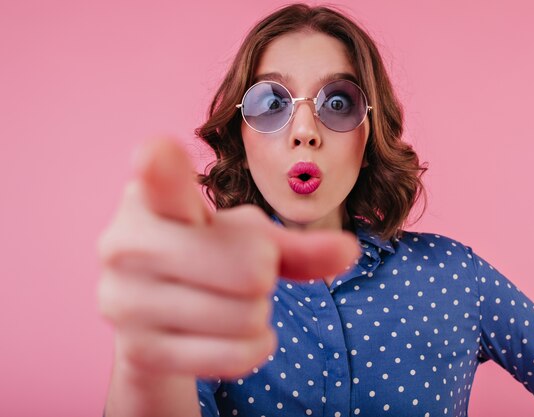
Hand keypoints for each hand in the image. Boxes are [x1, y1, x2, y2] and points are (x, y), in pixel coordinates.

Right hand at [97, 138, 359, 379]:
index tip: (154, 153)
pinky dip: (253, 348)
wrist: (151, 316)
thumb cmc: (206, 257)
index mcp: (150, 197)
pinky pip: (236, 355)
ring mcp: (124, 301)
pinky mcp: (138, 351)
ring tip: (227, 301)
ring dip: (258, 314)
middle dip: (264, 276)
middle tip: (240, 274)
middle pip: (251, 270)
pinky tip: (232, 334)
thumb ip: (296, 243)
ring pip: (247, 316)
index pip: (157, 176)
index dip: (160, 164)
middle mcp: (124, 243)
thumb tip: (348, 251)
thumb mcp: (248, 239)